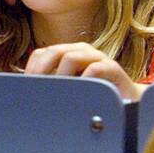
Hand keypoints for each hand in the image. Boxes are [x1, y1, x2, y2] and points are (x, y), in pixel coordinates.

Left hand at [24, 42, 142, 99]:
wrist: (127, 101)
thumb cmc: (94, 96)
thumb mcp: (70, 89)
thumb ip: (53, 85)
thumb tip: (27, 93)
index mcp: (69, 52)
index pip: (42, 53)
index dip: (32, 69)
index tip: (26, 88)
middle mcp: (82, 50)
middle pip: (54, 52)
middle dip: (41, 72)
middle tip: (38, 92)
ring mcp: (98, 57)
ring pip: (71, 57)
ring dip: (61, 77)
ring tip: (58, 95)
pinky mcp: (113, 68)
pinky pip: (94, 69)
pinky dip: (83, 81)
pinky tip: (79, 95)